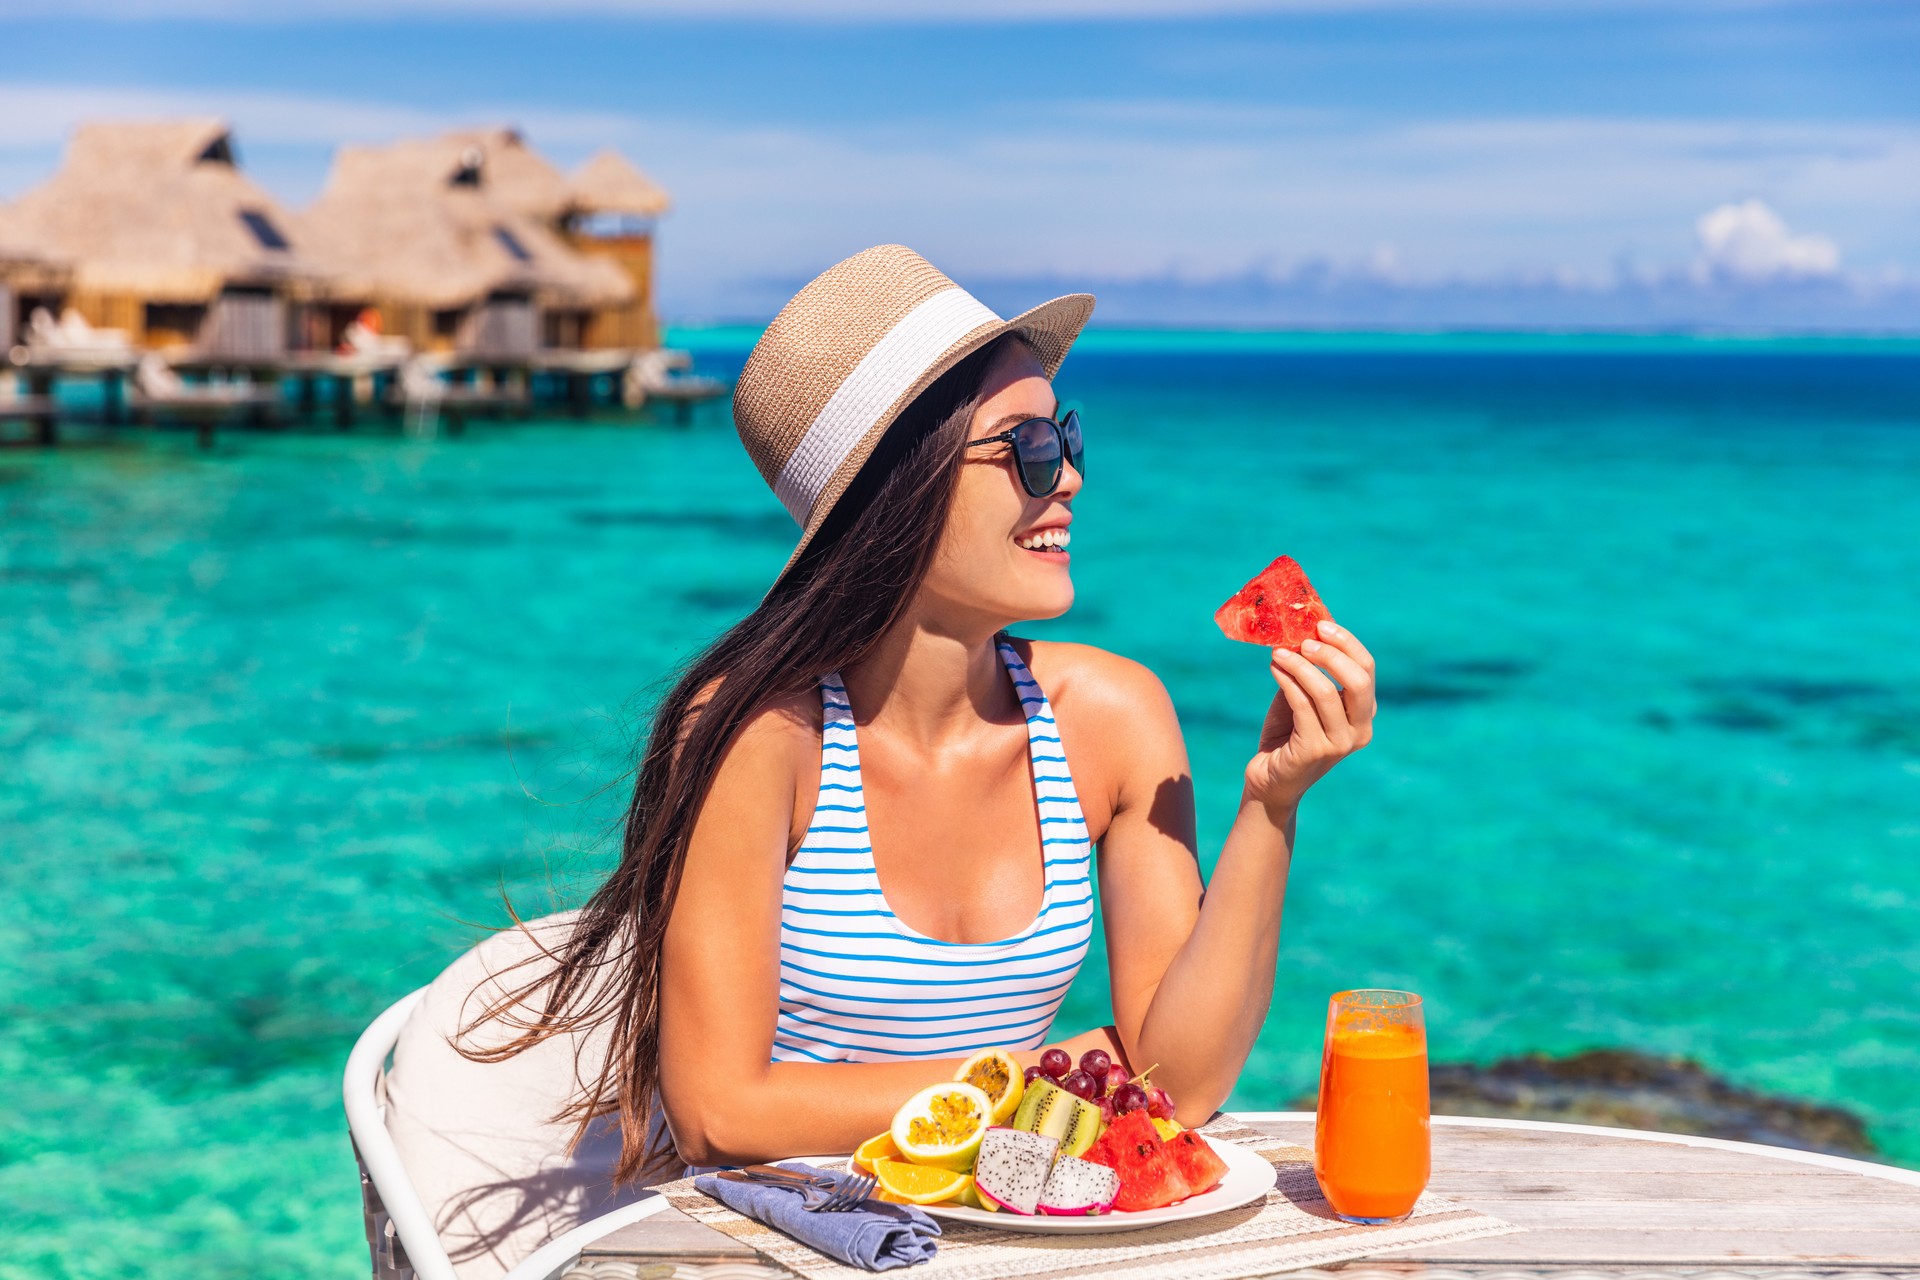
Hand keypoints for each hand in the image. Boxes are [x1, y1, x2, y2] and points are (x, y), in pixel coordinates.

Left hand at [1243, 619, 1375, 816]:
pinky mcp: (1314, 751)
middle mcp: (1360, 730)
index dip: (1347, 643)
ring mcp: (1340, 744)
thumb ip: (1309, 671)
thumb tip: (1300, 630)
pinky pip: (1302, 705)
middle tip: (1303, 640)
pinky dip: (1287, 681)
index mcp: (1364, 713)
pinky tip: (1274, 669)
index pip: (1367, 669)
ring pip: (1326, 692)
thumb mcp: (1302, 697)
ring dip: (1299, 665)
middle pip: (1358, 680)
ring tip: (1278, 652)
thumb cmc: (1287, 733)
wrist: (1270, 779)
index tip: (1321, 625)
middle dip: (1331, 654)